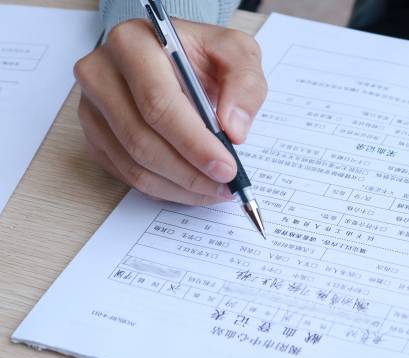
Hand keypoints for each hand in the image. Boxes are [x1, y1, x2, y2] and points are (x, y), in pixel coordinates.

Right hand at [75, 19, 266, 203]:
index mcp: (133, 43)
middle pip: (141, 140)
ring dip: (179, 187)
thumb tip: (233, 129)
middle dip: (190, 172)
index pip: (158, 104)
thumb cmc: (202, 56)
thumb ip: (244, 83)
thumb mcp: (236, 52)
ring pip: (134, 164)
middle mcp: (101, 73)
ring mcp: (93, 107)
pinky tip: (192, 187)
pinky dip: (164, 189)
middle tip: (225, 186)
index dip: (194, 143)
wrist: (174, 59)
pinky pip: (127, 174)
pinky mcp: (94, 135)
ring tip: (214, 190)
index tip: (226, 168)